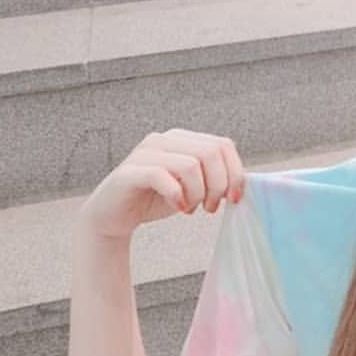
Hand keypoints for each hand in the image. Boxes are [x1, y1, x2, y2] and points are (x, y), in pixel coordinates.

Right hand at [77, 129, 246, 243]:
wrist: (113, 216)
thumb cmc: (155, 199)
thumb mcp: (192, 187)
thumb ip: (213, 178)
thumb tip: (242, 182)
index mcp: (183, 139)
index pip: (223, 144)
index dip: (235, 172)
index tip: (234, 198)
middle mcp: (164, 139)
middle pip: (211, 152)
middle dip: (218, 185)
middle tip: (210, 208)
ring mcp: (145, 152)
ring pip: (191, 164)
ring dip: (198, 193)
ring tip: (191, 208)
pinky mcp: (130, 171)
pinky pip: (163, 176)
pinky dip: (177, 196)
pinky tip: (177, 207)